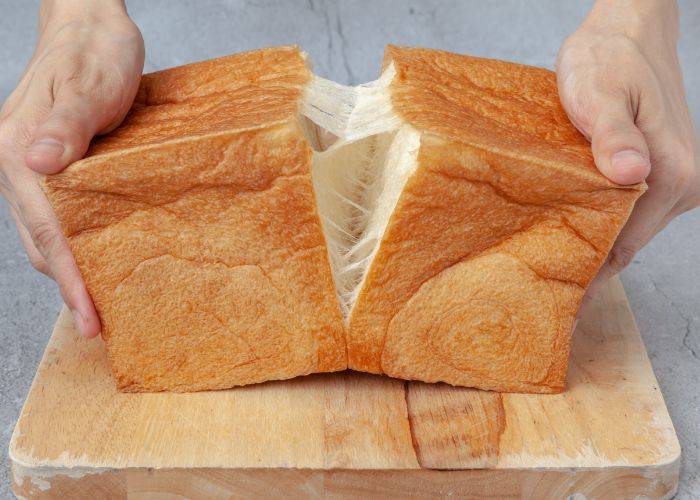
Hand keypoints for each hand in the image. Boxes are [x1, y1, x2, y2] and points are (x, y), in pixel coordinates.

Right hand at [0, 0, 143, 336]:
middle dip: (69, 287)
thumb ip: (66, 124)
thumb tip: (38, 164)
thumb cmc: (95, 53)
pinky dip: (76, 244)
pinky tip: (98, 258)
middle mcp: (18, 167)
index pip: (48, 234)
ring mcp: (33, 168)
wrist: (94, 27)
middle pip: (41, 243)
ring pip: (48, 235)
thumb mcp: (88, 85)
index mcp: (19, 154)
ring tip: (100, 303)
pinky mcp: (54, 167)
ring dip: (71, 270)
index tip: (91, 318)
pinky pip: (60, 217)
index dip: (70, 281)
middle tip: (99, 324)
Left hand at [557, 0, 698, 301]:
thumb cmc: (609, 57)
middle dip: (587, 269)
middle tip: (541, 291)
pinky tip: (570, 231)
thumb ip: (612, 134)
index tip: (559, 305)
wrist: (627, 32)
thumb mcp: (599, 92)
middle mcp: (682, 183)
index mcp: (672, 174)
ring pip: (627, 229)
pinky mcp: (659, 170)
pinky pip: (628, 211)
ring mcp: (674, 178)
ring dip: (592, 246)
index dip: (589, 278)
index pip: (624, 246)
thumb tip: (629, 173)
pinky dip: (600, 225)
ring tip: (548, 266)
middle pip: (627, 244)